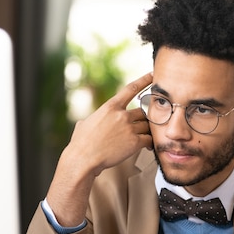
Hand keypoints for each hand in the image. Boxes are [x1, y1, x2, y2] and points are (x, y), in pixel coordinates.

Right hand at [46, 72, 152, 225]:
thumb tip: (87, 121)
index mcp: (110, 106)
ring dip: (146, 132)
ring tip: (144, 139)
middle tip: (140, 128)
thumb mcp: (84, 123)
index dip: (144, 80)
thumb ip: (93, 119)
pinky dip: (149, 143)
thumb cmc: (80, 143)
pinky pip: (148, 139)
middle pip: (142, 112)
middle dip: (142, 120)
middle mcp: (122, 115)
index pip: (131, 89)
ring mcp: (129, 128)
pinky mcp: (134, 142)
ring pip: (147, 126)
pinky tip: (147, 146)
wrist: (83, 158)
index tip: (152, 75)